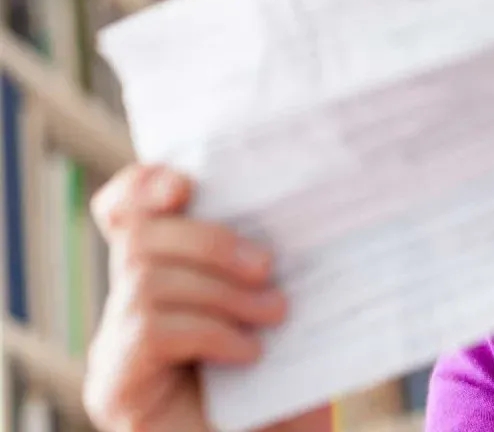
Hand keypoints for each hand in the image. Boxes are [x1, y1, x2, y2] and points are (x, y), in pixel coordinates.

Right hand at [83, 164, 292, 431]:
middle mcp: (130, 308)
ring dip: (220, 290)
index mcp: (168, 276)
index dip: (144, 186)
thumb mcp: (287, 311)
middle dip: (209, 241)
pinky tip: (250, 353)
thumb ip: (269, 265)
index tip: (186, 183)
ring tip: (274, 314)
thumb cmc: (291, 385)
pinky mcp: (116, 389)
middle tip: (268, 267)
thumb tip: (297, 202)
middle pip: (141, 238)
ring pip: (146, 280)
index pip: (127, 212)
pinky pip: (150, 331)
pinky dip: (210, 331)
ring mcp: (117, 350)